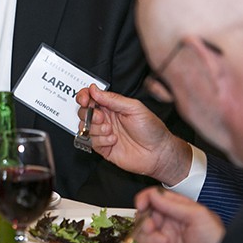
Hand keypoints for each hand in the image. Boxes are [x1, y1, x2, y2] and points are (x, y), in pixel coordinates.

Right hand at [76, 85, 191, 185]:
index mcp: (112, 106)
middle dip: (89, 114)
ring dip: (96, 128)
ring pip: (85, 127)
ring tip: (111, 130)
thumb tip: (94, 89)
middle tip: (102, 117)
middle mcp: (106, 118)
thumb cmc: (151, 128)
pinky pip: (91, 142)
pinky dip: (101, 140)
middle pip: (84, 112)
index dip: (84, 97)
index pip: (91, 97)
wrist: (158, 152)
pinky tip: (114, 140)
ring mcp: (103, 133)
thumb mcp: (134, 108)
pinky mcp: (103, 148)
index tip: (85, 100)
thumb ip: (113, 99)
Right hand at [134, 187, 223, 242]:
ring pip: (142, 236)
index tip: (141, 205)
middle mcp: (169, 227)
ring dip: (152, 240)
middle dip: (145, 222)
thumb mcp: (199, 216)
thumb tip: (154, 194)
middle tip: (152, 227)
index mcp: (178, 212)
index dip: (145, 199)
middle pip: (144, 218)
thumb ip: (174, 204)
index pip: (155, 199)